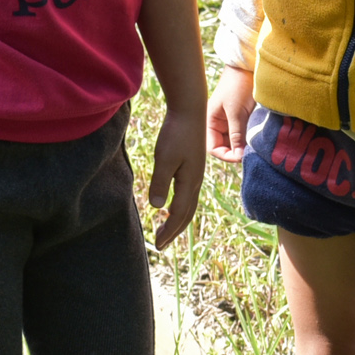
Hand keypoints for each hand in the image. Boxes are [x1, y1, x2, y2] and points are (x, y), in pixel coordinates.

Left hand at [148, 101, 206, 245]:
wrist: (190, 109)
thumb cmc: (176, 132)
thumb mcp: (164, 158)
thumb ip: (161, 182)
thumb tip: (158, 208)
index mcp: (189, 182)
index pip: (179, 214)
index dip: (169, 231)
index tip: (158, 245)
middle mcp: (196, 182)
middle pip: (187, 214)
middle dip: (174, 231)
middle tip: (161, 245)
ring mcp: (196, 174)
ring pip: (189, 205)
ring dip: (178, 220)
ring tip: (167, 230)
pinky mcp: (194, 167)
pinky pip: (189, 194)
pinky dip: (182, 206)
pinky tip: (173, 205)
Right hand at [206, 62, 254, 164]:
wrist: (249, 65)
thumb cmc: (238, 85)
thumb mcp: (236, 112)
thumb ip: (236, 135)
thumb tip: (238, 157)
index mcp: (210, 121)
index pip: (213, 148)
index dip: (226, 155)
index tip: (241, 157)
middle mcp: (219, 123)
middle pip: (225, 146)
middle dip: (236, 151)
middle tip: (250, 153)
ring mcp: (230, 120)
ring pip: (236, 141)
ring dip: (244, 144)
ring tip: (255, 145)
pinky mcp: (242, 117)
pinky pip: (244, 133)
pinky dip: (250, 137)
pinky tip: (257, 137)